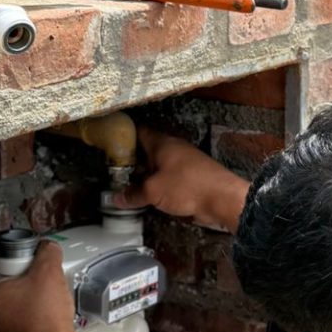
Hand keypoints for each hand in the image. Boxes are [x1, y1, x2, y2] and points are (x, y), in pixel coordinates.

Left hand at [0, 242, 76, 331]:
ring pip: (1, 314)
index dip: (7, 267)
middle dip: (12, 288)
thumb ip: (47, 253)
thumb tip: (47, 247)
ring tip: (35, 305)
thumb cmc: (46, 315)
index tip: (21, 269)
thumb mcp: (50, 273)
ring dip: (15, 308)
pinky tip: (34, 324)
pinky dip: (19, 327)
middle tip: (30, 286)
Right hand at [114, 127, 248, 232]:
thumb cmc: (187, 186)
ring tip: (125, 187)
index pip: (139, 132)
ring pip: (157, 166)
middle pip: (146, 151)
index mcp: (162, 143)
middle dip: (131, 162)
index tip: (108, 145)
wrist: (223, 199)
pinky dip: (157, 185)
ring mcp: (183, 163)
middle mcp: (172, 149)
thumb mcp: (153, 191)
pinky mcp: (191, 178)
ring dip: (144, 176)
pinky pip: (168, 178)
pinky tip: (147, 197)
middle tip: (112, 173)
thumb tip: (115, 198)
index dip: (123, 136)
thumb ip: (133, 194)